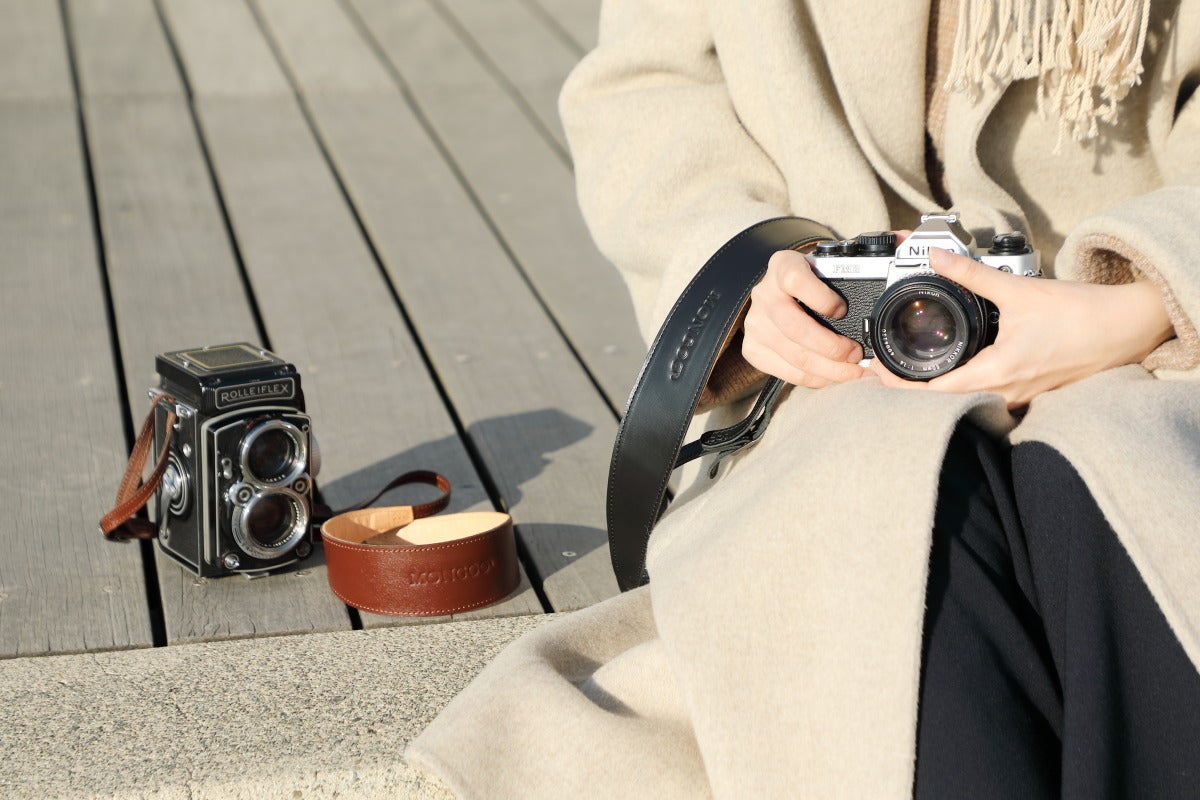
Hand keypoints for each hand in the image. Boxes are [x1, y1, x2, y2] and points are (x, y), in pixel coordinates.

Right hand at [741, 247, 871, 387]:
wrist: (783, 293)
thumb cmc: (816, 280)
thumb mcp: (833, 262)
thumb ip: (869, 254)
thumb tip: (904, 238)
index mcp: (784, 266)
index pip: (794, 279)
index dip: (820, 298)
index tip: (842, 309)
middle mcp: (764, 293)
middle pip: (794, 327)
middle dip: (832, 347)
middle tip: (857, 355)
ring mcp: (756, 323)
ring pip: (794, 355)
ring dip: (829, 369)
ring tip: (853, 371)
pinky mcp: (753, 348)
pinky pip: (787, 372)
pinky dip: (815, 378)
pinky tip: (833, 375)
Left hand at [871, 248, 1174, 408]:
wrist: (1126, 328)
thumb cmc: (1080, 313)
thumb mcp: (1018, 290)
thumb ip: (971, 275)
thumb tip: (937, 256)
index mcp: (997, 372)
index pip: (934, 393)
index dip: (898, 387)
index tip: (873, 375)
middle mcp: (1005, 393)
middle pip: (942, 404)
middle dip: (907, 392)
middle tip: (877, 376)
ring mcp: (1018, 399)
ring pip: (963, 404)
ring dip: (932, 394)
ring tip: (903, 377)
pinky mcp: (1028, 395)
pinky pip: (985, 400)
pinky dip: (960, 392)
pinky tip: (947, 378)